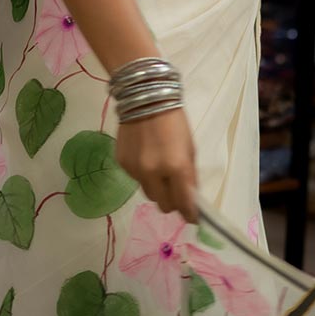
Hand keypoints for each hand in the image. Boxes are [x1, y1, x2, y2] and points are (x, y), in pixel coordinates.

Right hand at [116, 107, 197, 222]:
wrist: (143, 98)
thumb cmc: (174, 122)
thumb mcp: (190, 148)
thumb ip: (189, 176)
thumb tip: (190, 198)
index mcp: (176, 167)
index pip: (184, 203)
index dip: (190, 214)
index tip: (193, 217)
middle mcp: (153, 172)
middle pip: (163, 205)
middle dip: (172, 202)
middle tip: (175, 192)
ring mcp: (135, 170)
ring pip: (148, 193)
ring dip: (156, 188)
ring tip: (159, 169)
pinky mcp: (121, 164)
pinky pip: (135, 179)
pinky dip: (143, 174)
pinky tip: (145, 156)